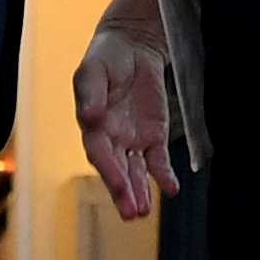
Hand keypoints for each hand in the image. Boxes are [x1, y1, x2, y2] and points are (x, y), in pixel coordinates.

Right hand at [74, 21, 178, 221]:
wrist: (132, 45)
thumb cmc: (105, 59)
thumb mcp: (93, 70)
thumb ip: (91, 93)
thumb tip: (89, 117)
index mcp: (93, 127)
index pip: (100, 154)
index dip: (109, 172)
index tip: (119, 187)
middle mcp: (112, 139)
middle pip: (118, 171)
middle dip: (124, 193)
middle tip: (132, 214)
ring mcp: (133, 140)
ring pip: (137, 172)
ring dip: (140, 191)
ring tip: (144, 212)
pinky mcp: (155, 136)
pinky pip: (159, 160)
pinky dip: (164, 175)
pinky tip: (171, 188)